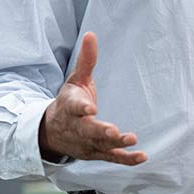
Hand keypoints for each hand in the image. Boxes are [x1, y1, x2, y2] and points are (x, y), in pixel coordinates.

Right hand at [38, 32, 146, 164]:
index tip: (90, 108)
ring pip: (101, 145)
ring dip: (116, 144)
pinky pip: (112, 158)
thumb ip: (86, 60)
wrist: (51, 132)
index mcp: (70, 107)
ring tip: (131, 140)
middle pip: (88, 131)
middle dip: (100, 131)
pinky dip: (126, 159)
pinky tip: (142, 157)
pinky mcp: (96, 153)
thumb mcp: (75, 80)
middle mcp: (77, 127)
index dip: (81, 108)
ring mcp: (86, 143)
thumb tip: (91, 34)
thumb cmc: (68, 102)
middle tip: (112, 131)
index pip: (74, 107)